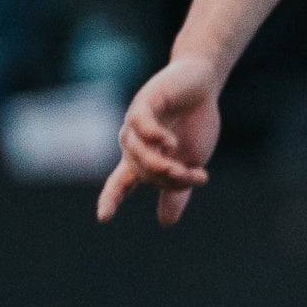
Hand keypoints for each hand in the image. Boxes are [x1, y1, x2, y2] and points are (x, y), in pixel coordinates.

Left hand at [97, 56, 224, 223]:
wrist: (203, 84)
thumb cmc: (194, 122)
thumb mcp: (190, 162)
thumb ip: (176, 189)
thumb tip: (165, 222)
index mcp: (141, 157)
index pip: (121, 183)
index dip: (112, 199)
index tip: (103, 218)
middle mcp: (132, 141)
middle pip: (144, 173)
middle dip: (171, 181)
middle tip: (199, 178)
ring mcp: (136, 122)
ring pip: (140, 154)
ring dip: (165, 166)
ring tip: (191, 168)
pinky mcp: (144, 102)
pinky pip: (141, 125)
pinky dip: (155, 136)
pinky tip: (170, 143)